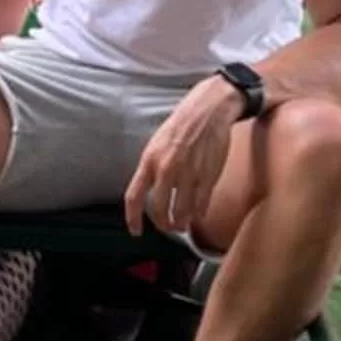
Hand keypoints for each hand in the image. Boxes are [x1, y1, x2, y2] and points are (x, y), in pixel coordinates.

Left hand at [124, 75, 241, 241]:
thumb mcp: (157, 144)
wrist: (208, 110)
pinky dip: (198, 213)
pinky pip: (201, 205)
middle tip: (167, 227)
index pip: (134, 196)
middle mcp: (166, 170)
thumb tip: (150, 192)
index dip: (133, 218)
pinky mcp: (207, 177)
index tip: (135, 230)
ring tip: (182, 224)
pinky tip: (197, 213)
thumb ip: (153, 168)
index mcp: (149, 160)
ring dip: (181, 223)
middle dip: (163, 224)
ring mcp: (188, 175)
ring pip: (181, 213)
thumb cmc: (182, 125)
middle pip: (159, 211)